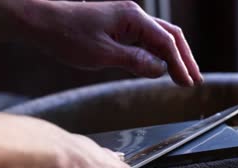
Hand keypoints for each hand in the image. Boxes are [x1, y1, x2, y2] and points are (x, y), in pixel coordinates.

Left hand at [22, 0, 201, 85]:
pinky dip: (156, 54)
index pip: (166, 42)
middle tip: (195, 79)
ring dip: (173, 56)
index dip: (180, 64)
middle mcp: (134, 15)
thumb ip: (135, 61)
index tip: (188, 83)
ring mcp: (126, 20)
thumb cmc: (68, 35)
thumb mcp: (103, 54)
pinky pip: (145, 40)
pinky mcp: (118, 27)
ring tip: (184, 75)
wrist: (42, 22)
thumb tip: (160, 70)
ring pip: (159, 37)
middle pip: (170, 36)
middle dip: (185, 58)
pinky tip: (160, 67)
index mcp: (133, 18)